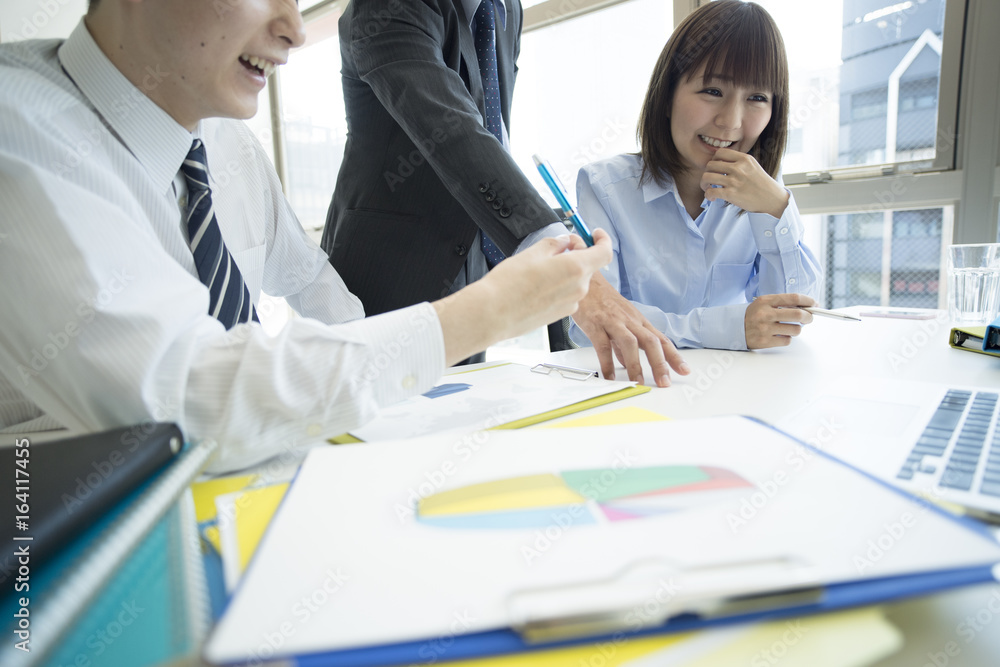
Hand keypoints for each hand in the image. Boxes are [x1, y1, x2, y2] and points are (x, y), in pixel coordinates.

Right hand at [433, 231, 612, 365]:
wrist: (493, 314)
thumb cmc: (509, 285)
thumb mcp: (532, 253)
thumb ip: (555, 245)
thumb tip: (564, 243)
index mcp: (575, 268)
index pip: (604, 252)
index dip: (602, 240)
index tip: (594, 234)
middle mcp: (578, 288)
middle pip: (588, 266)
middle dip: (576, 254)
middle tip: (557, 247)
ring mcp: (570, 304)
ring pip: (576, 281)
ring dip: (565, 271)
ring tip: (539, 268)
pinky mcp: (560, 315)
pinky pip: (566, 295)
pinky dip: (558, 286)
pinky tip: (537, 285)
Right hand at [571, 272, 689, 386]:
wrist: (584, 278)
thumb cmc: (601, 300)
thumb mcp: (618, 321)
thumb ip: (622, 345)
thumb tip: (627, 363)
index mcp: (638, 321)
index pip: (661, 340)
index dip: (674, 356)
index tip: (684, 371)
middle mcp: (630, 321)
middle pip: (651, 342)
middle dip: (660, 364)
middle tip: (664, 383)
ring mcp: (613, 322)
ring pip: (630, 343)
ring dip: (635, 364)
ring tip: (638, 382)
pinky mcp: (595, 324)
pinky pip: (603, 345)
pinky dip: (607, 362)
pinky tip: (609, 376)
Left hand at [700, 148, 788, 217]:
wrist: (772, 199)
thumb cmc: (762, 184)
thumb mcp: (753, 166)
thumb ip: (738, 162)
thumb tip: (720, 162)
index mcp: (744, 159)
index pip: (720, 152)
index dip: (714, 160)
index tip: (715, 168)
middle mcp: (738, 168)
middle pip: (710, 164)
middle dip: (707, 172)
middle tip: (709, 180)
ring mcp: (734, 181)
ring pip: (707, 177)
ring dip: (704, 184)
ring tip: (708, 188)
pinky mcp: (731, 194)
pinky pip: (710, 192)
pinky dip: (708, 195)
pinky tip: (713, 198)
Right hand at [744, 293, 815, 348]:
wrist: (734, 328)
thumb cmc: (753, 315)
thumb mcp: (765, 303)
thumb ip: (783, 303)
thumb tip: (807, 307)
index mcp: (766, 301)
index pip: (794, 298)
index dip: (808, 301)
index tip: (814, 304)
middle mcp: (765, 314)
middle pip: (798, 315)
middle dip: (809, 317)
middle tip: (809, 318)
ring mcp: (765, 329)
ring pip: (796, 330)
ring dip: (796, 329)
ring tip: (789, 328)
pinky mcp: (765, 342)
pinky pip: (787, 341)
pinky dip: (786, 338)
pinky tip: (779, 335)